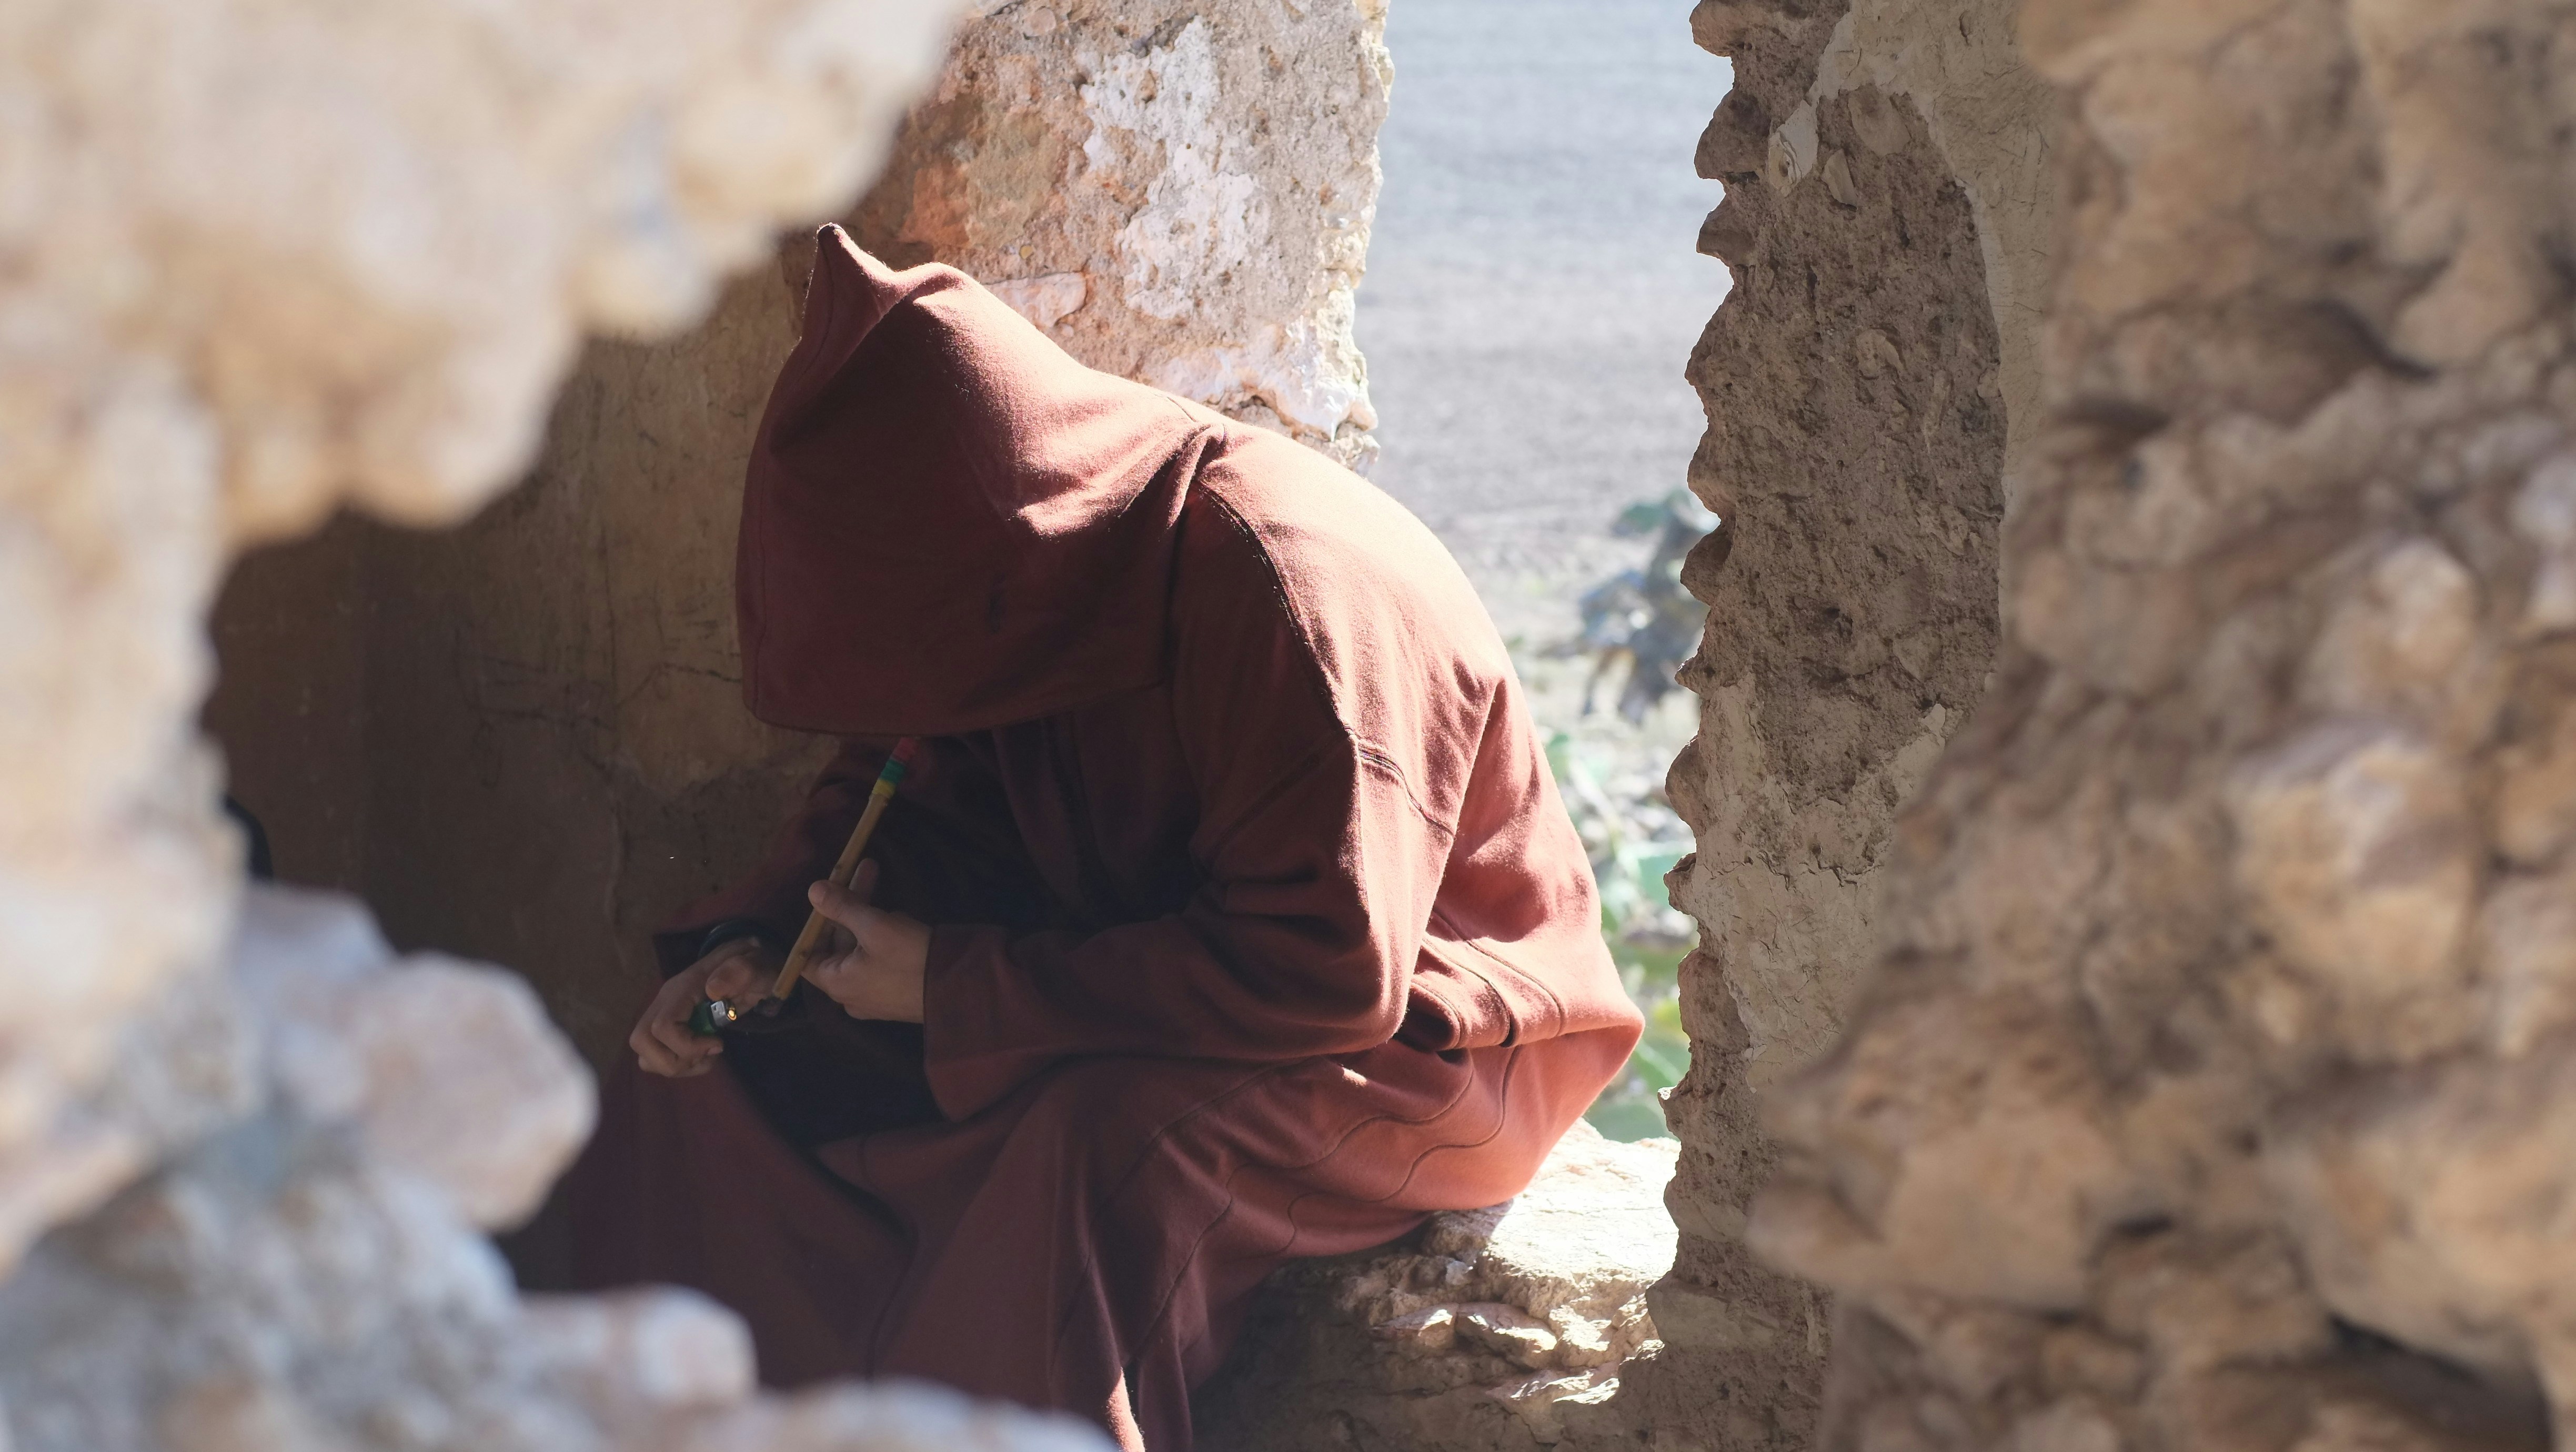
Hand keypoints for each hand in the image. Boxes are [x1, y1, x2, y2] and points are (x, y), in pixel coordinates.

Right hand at [630, 938, 780, 1077]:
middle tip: (707, 1055)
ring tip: (707, 1056)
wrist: (750, 963)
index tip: (718, 1044)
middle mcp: (665, 1000)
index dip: (687, 1046)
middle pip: (641, 1041)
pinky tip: (702, 1055)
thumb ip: (742, 971)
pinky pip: (655, 1057)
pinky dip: (678, 1065)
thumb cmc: (755, 967)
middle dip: (674, 1061)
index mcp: (684, 986)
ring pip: (644, 1054)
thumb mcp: (759, 965)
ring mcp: (662, 1014)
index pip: (662, 1026)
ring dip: (677, 1066)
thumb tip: (713, 989)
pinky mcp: (666, 1027)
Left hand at [802, 859, 930, 1022]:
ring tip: (896, 904)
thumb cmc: (911, 958)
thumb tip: (813, 890)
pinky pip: (881, 961)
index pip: (807, 955)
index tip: (826, 896)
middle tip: (868, 867)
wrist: (962, 988)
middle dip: (853, 905)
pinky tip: (904, 922)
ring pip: (863, 949)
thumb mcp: (876, 926)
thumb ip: (843, 907)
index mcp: (836, 983)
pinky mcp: (896, 993)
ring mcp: (874, 996)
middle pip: (840, 944)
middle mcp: (850, 994)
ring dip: (873, 919)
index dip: (813, 924)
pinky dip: (886, 939)